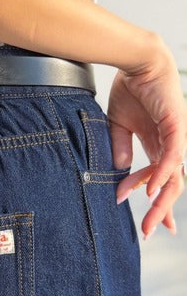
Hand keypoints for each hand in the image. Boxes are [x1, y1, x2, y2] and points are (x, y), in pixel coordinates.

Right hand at [108, 40, 186, 238]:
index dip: (159, 205)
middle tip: (149, 232)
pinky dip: (161, 176)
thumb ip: (119, 150)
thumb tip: (119, 172)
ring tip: (149, 221)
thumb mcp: (117, 127)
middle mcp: (171, 146)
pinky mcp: (177, 127)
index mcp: (158, 147)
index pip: (163, 182)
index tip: (152, 226)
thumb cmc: (130, 90)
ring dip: (161, 202)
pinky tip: (152, 192)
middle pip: (171, 186)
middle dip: (161, 212)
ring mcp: (177, 138)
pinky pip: (171, 158)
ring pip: (174, 178)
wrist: (137, 63)